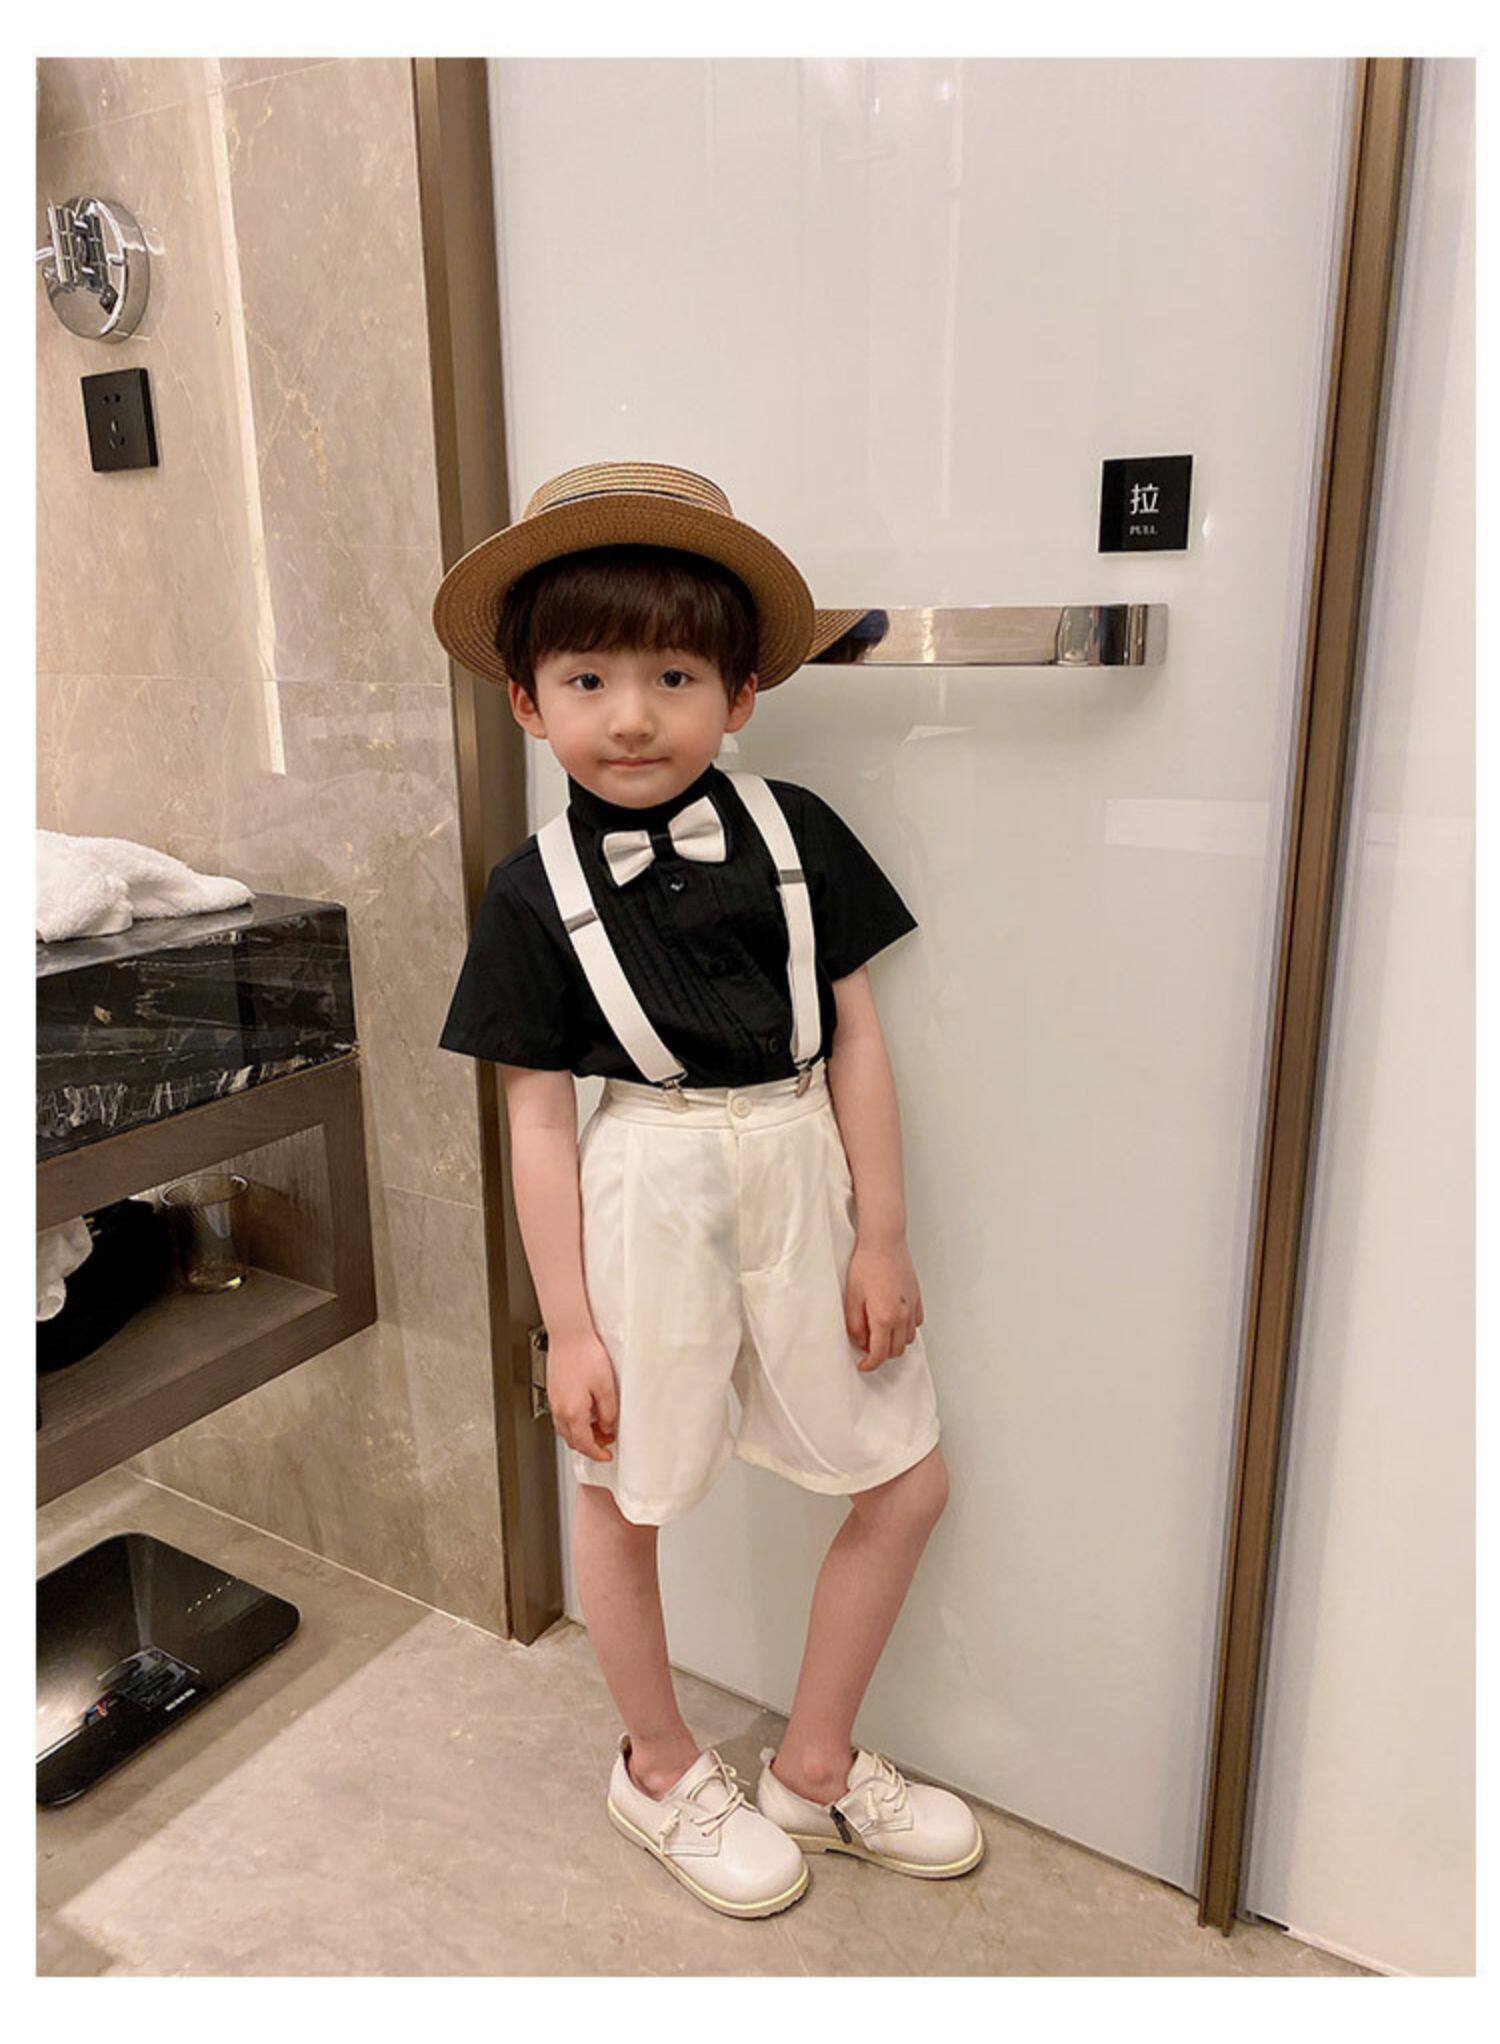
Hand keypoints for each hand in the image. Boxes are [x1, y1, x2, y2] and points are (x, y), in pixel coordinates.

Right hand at [545, 1326, 619, 1459]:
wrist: (569, 1335)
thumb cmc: (585, 1355)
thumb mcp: (606, 1387)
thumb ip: (608, 1412)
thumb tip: (608, 1427)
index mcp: (572, 1412)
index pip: (585, 1444)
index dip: (597, 1454)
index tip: (607, 1455)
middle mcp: (559, 1409)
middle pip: (573, 1440)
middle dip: (590, 1445)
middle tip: (607, 1440)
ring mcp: (554, 1400)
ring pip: (566, 1429)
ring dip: (582, 1433)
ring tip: (600, 1425)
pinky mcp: (554, 1391)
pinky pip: (562, 1416)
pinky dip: (575, 1421)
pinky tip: (587, 1411)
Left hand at [843, 1236, 923, 1371]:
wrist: (884, 1243)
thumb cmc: (866, 1266)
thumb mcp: (852, 1298)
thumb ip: (855, 1325)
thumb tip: (860, 1342)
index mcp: (884, 1318)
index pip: (879, 1354)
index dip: (870, 1364)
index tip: (863, 1365)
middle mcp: (902, 1316)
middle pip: (895, 1350)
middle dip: (881, 1354)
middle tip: (867, 1344)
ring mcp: (912, 1308)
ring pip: (907, 1339)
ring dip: (894, 1342)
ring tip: (879, 1331)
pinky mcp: (917, 1299)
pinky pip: (915, 1324)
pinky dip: (905, 1328)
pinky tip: (893, 1319)